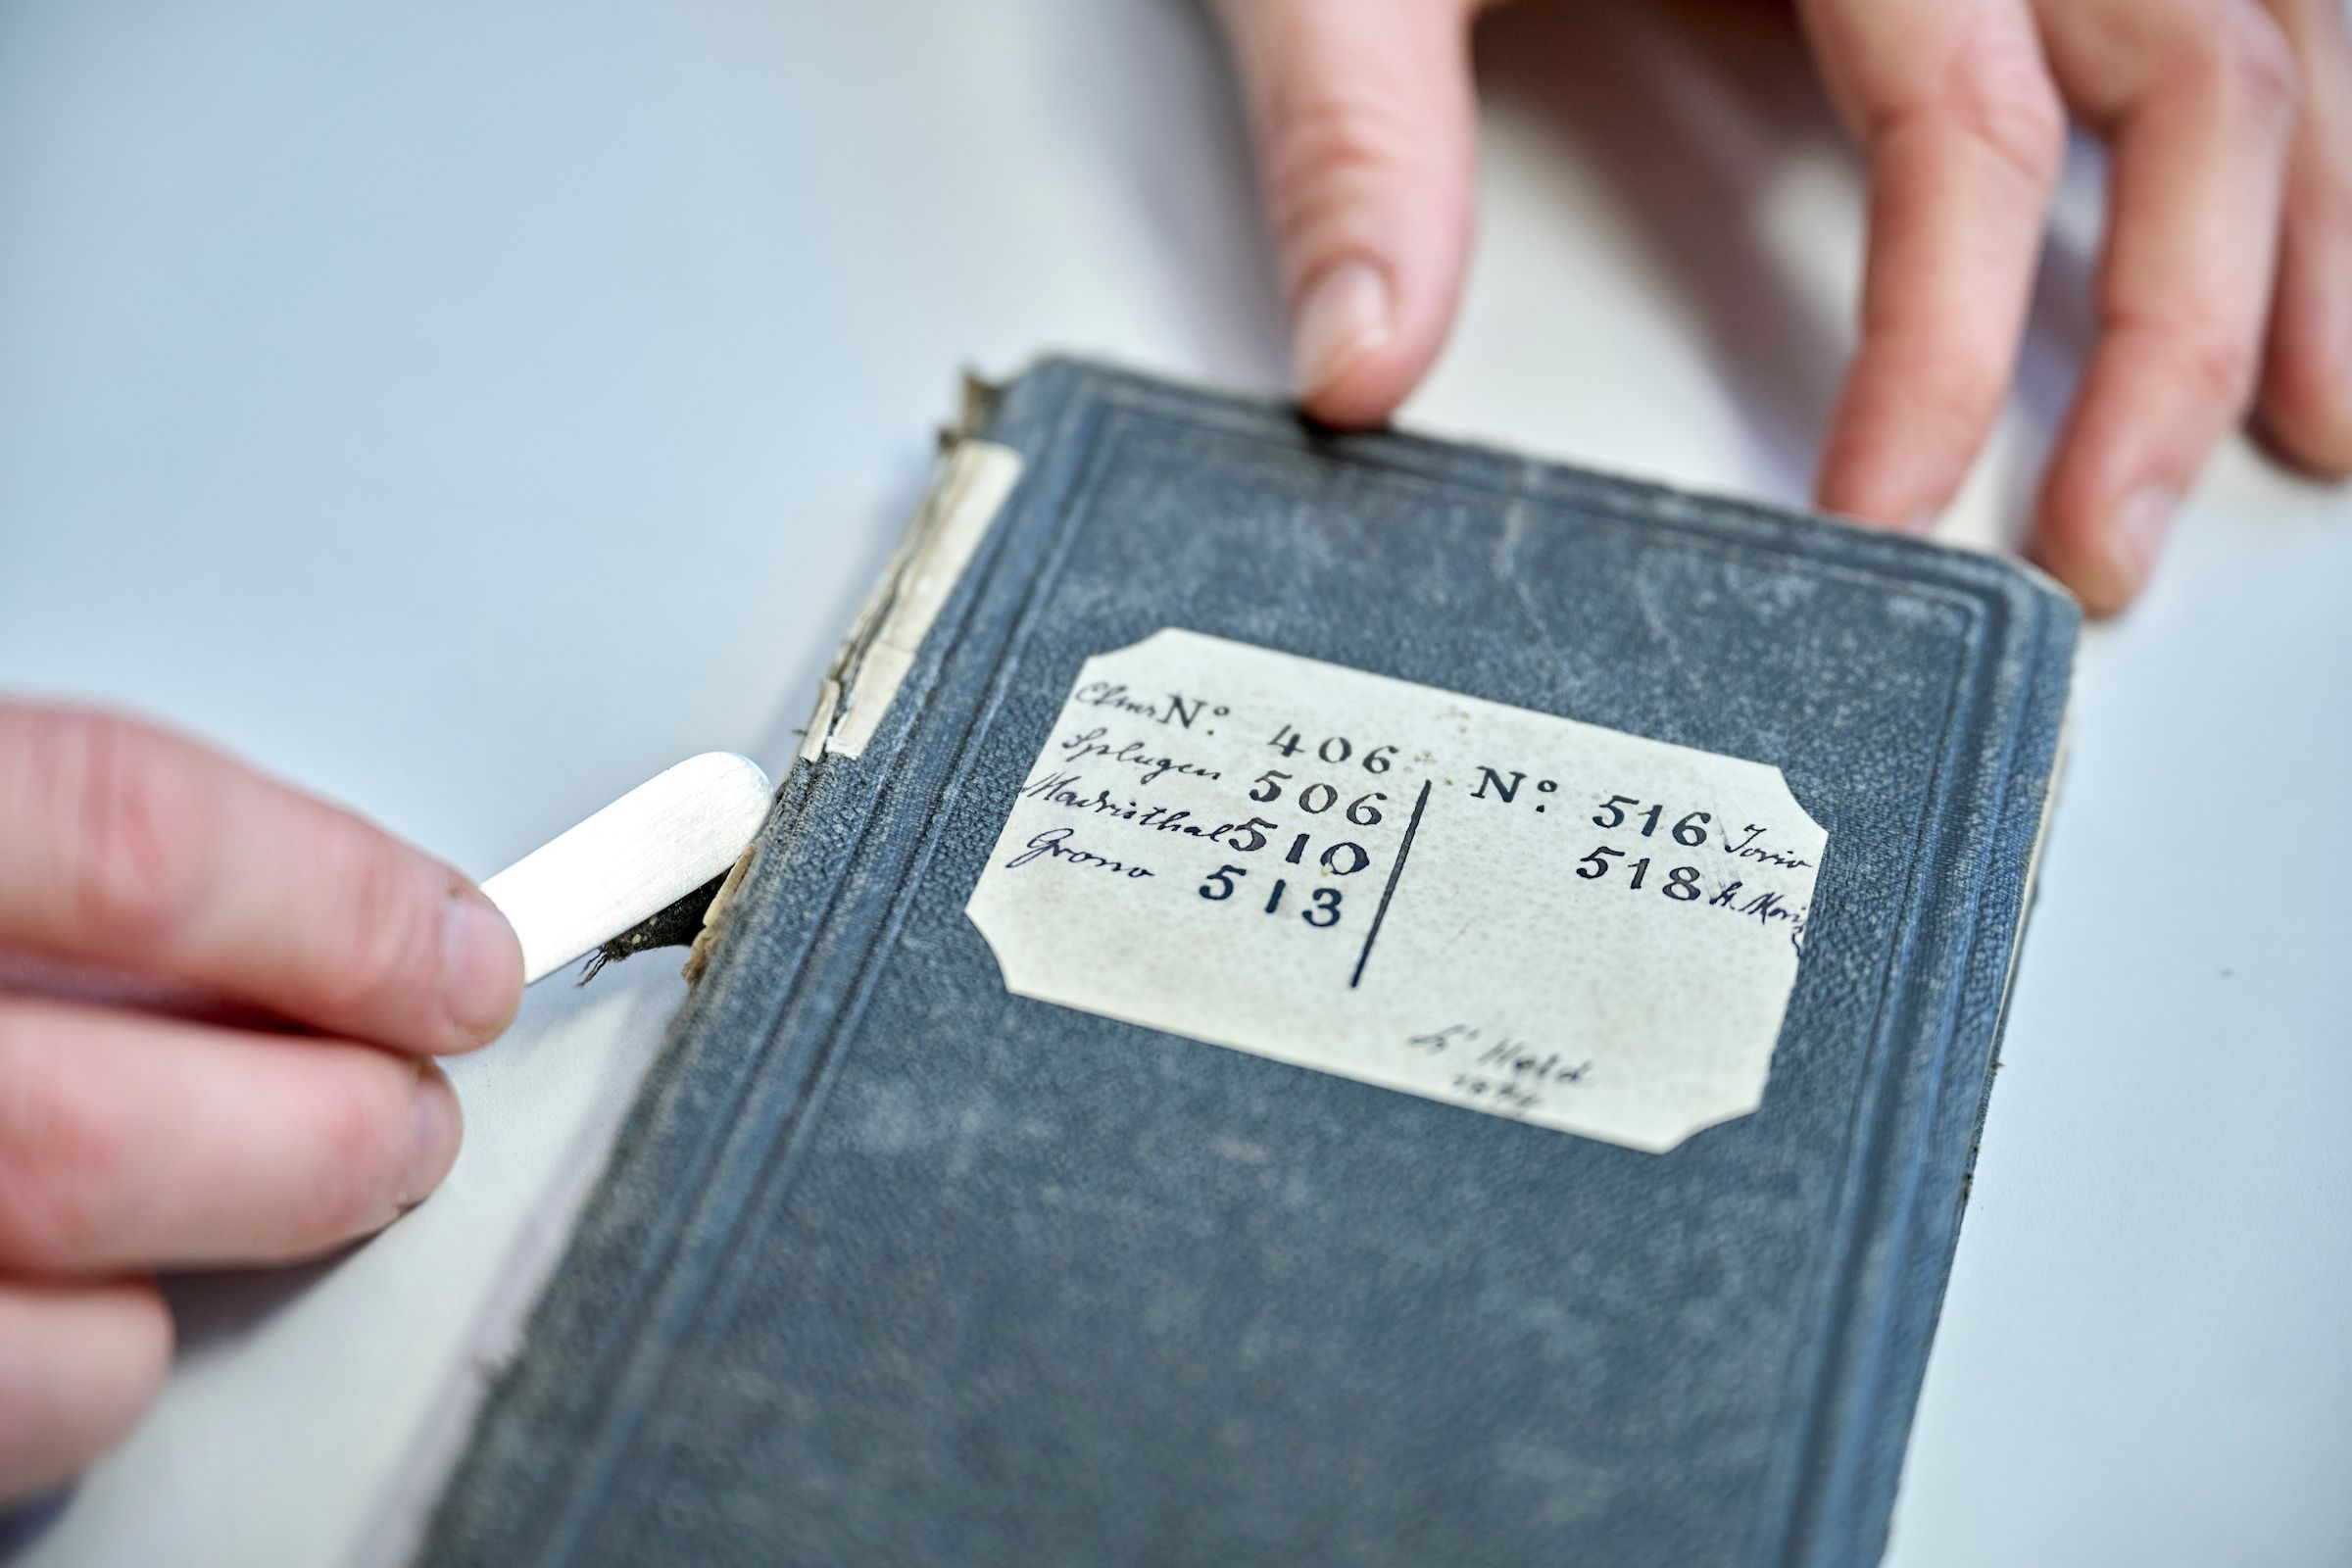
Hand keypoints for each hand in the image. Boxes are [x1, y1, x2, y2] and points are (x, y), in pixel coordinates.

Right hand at [0, 706, 522, 1504]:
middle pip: (106, 1133)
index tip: (458, 953)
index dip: (335, 902)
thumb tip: (303, 916)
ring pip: (42, 1347)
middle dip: (323, 1136)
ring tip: (255, 1218)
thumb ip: (39, 852)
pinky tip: (83, 1318)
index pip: (125, 838)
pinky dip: (60, 1396)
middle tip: (406, 1114)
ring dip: (195, 1293)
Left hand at [1210, 0, 2351, 614]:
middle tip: (2104, 540)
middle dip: (2175, 335)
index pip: (1966, 125)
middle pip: (2186, 77)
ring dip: (2300, 226)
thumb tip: (1359, 363)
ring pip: (2263, 18)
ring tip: (2306, 421)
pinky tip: (2287, 215)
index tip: (1885, 506)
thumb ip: (1360, 136)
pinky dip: (2276, 104)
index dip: (1945, 346)